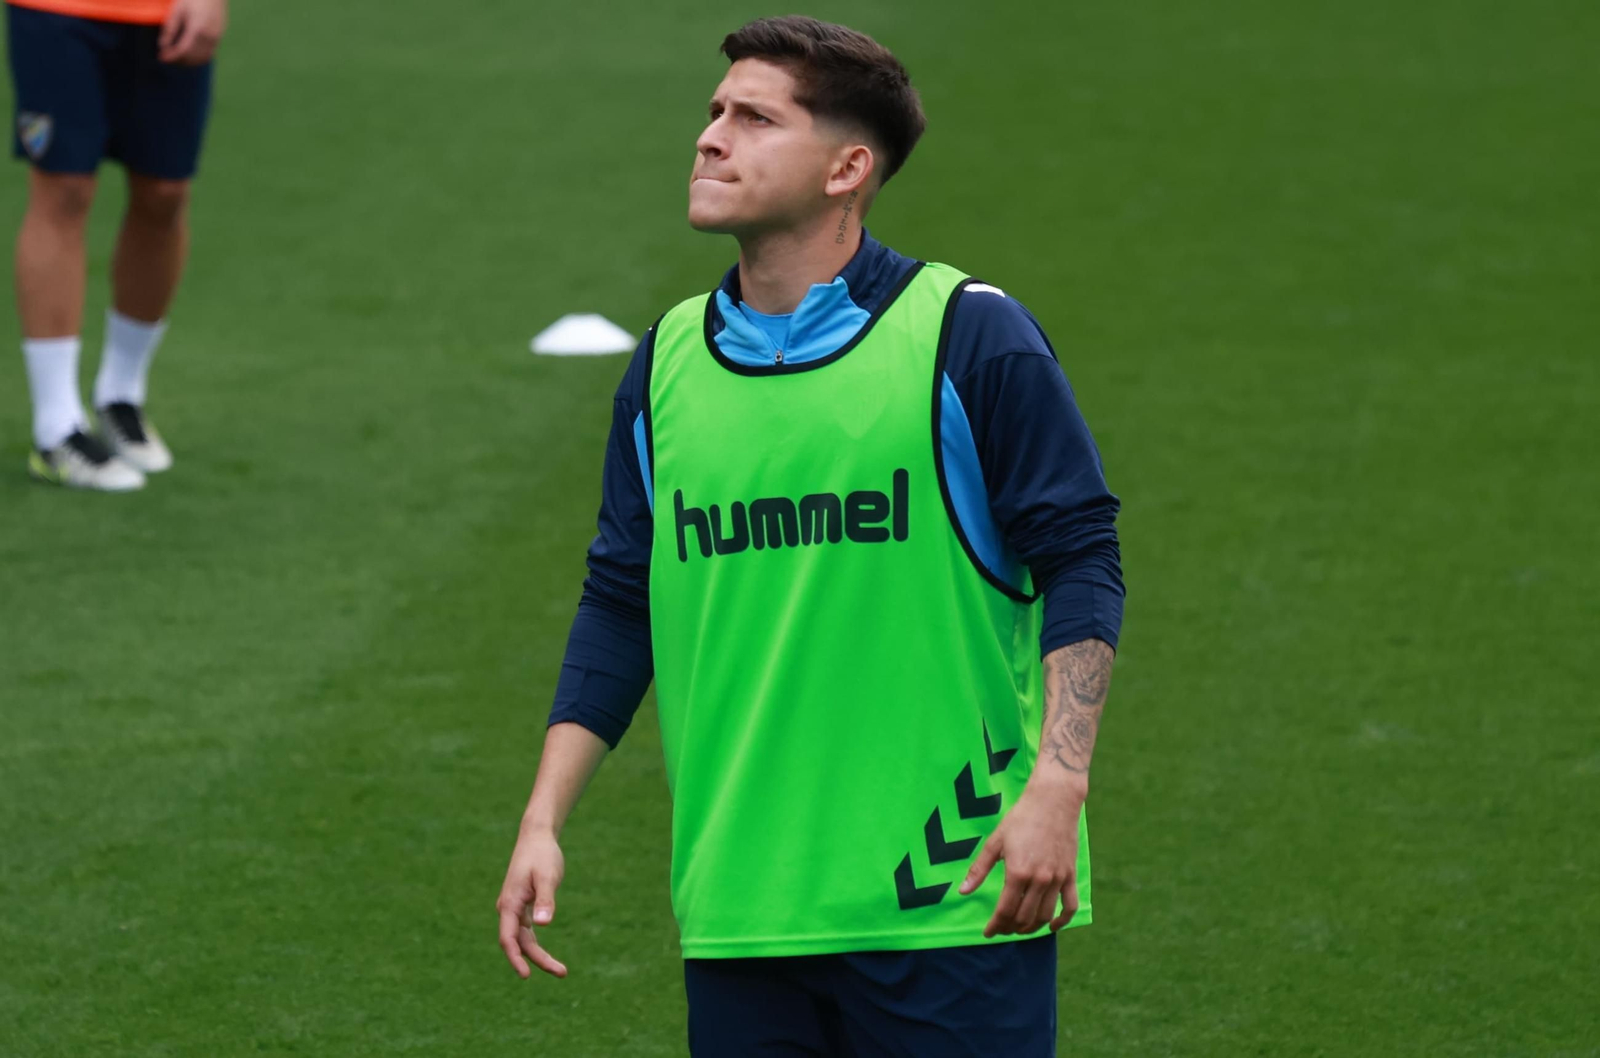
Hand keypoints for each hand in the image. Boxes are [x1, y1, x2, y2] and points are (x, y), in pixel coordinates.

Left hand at [159, 0, 226, 64]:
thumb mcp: (178, 10)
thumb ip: (170, 29)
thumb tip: (162, 46)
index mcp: (197, 30)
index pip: (183, 50)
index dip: (172, 56)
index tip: (161, 58)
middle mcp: (209, 37)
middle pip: (193, 57)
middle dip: (178, 61)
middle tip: (166, 58)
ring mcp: (216, 38)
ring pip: (202, 58)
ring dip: (188, 61)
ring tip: (176, 58)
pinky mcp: (219, 37)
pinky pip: (209, 53)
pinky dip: (198, 58)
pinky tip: (189, 55)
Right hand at [495, 826, 567, 978]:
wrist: (537, 837)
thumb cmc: (542, 855)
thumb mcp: (546, 877)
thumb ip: (545, 900)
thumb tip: (543, 924)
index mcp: (509, 903)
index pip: (508, 938)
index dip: (516, 958)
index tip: (526, 975)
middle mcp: (508, 909)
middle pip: (519, 943)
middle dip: (537, 960)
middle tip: (563, 973)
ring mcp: (514, 909)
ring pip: (523, 939)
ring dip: (538, 955)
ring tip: (561, 970)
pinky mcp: (522, 906)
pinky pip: (526, 932)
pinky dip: (536, 945)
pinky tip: (546, 956)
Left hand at [958, 777, 1085, 936]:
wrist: (1053, 801)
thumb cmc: (1021, 818)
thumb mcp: (995, 842)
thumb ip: (979, 869)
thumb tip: (962, 891)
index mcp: (1017, 872)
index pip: (1005, 911)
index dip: (995, 926)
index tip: (988, 932)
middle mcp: (1039, 879)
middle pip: (1024, 917)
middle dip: (1010, 928)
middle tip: (1002, 929)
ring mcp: (1057, 879)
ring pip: (1044, 915)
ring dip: (1031, 927)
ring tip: (1019, 928)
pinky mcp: (1070, 875)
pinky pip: (1070, 906)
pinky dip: (1062, 921)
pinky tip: (1051, 926)